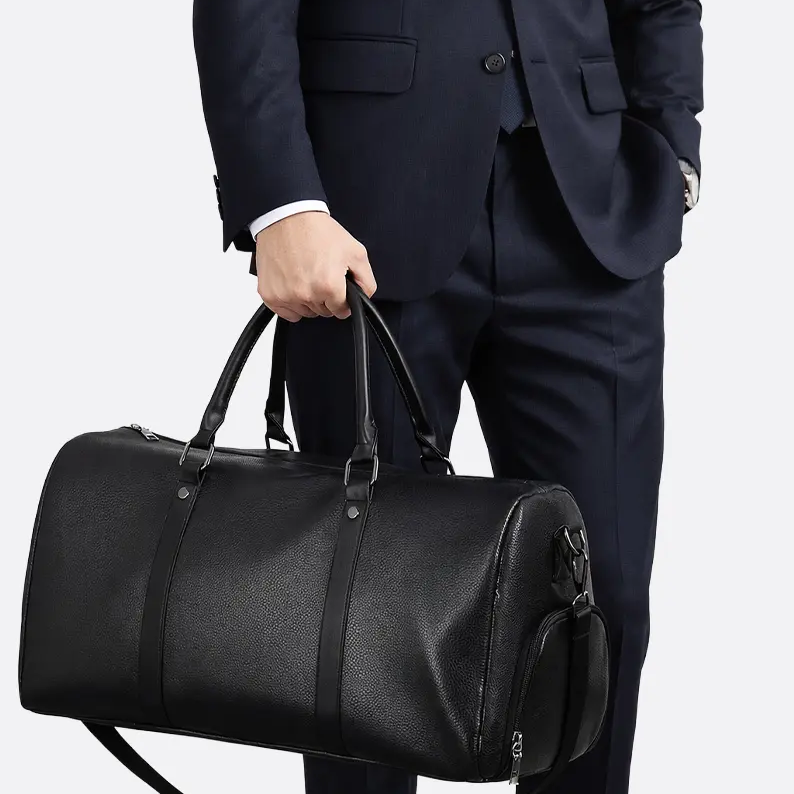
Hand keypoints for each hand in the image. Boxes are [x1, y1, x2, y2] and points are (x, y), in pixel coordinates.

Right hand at [255, 211, 375, 321]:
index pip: (342, 311)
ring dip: (308, 300)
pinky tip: (293, 283)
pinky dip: (291, 302)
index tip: (337, 286)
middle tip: (321, 273)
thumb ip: (366, 281)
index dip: (342, 298)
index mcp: (328, 285)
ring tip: (306, 274)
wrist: (287, 217)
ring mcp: (286, 296)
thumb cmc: (318, 231)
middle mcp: (307, 294)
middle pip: (323, 312)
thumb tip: (364, 299)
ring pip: (305, 312)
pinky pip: (286, 313)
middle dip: (325, 297)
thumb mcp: (355, 251)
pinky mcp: (270, 295)